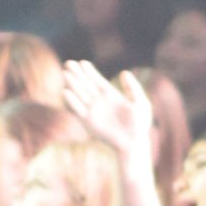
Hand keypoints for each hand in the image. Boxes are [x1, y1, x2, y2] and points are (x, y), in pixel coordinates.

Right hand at [62, 61, 153, 177]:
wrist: (133, 143)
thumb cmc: (140, 124)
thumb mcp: (140, 102)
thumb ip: (133, 87)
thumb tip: (124, 72)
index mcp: (111, 96)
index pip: (97, 80)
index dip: (89, 72)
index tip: (82, 62)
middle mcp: (100, 102)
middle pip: (86, 85)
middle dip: (77, 74)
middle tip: (69, 63)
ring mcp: (93, 111)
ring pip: (80, 94)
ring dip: (73, 84)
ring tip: (66, 73)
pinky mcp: (88, 122)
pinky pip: (77, 109)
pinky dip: (71, 101)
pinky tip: (65, 91)